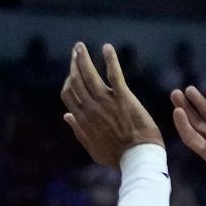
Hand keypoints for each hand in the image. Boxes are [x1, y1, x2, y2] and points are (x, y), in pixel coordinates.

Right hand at [60, 43, 162, 168]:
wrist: (138, 158)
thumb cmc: (118, 156)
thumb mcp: (92, 147)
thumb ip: (78, 130)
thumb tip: (66, 116)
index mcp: (82, 119)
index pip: (68, 94)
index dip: (68, 81)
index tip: (72, 73)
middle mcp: (91, 108)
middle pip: (76, 81)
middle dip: (74, 64)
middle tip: (76, 51)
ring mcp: (106, 102)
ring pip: (89, 75)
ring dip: (83, 58)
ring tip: (81, 47)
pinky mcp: (124, 98)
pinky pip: (114, 75)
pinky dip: (110, 60)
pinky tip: (107, 47)